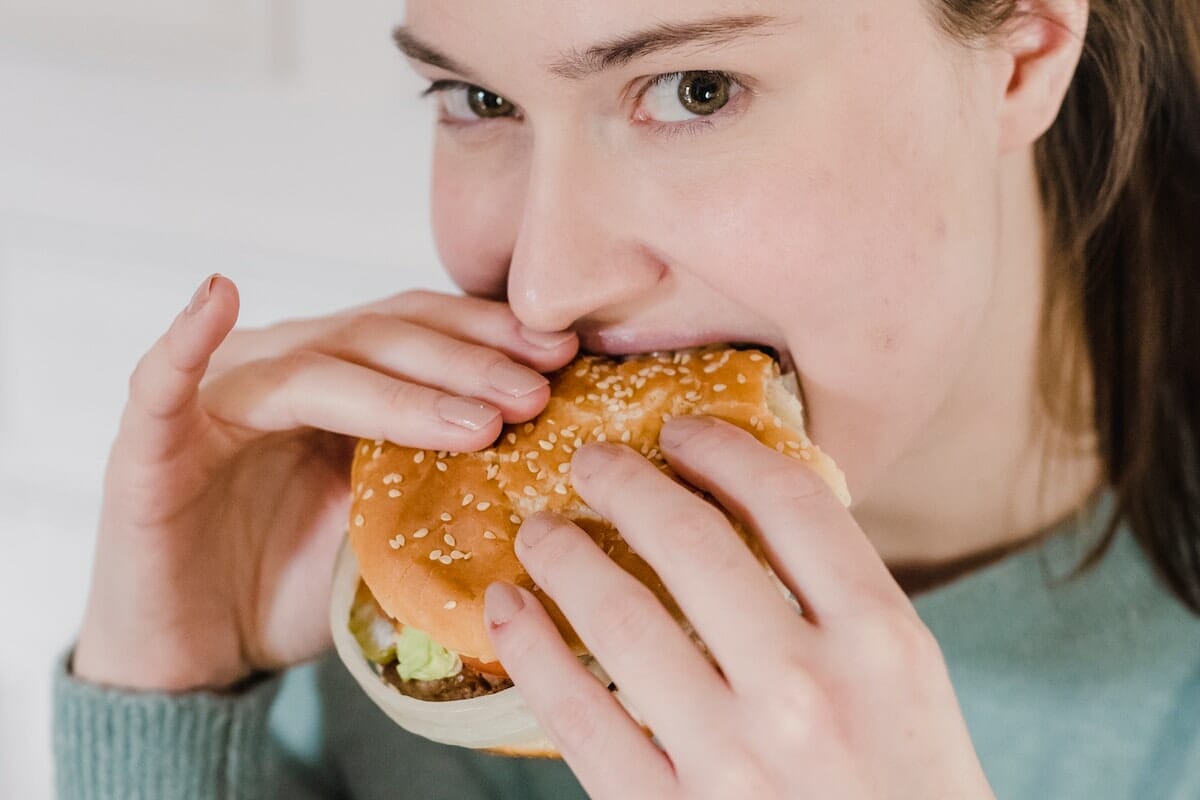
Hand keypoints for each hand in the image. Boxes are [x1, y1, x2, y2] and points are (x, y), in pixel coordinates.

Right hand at [74, 275, 577, 691]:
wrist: (201, 652)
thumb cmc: (295, 581)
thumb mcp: (389, 524)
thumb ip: (437, 476)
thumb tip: (546, 458)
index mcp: (339, 379)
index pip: (421, 331)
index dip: (490, 335)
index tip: (565, 355)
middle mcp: (281, 370)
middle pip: (380, 341)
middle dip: (467, 364)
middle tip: (538, 392)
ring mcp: (215, 401)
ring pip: (313, 371)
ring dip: (400, 389)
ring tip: (480, 418)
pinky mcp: (148, 448)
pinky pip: (159, 387)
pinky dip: (182, 341)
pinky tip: (215, 297)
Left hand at [484, 416, 994, 798]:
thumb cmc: (910, 794)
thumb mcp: (906, 688)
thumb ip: (841, 603)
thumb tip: (748, 515)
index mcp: (883, 643)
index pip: (790, 504)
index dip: (725, 449)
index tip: (683, 430)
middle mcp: (808, 688)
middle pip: (693, 542)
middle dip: (627, 483)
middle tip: (591, 460)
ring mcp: (733, 756)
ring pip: (623, 618)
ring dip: (565, 557)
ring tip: (538, 529)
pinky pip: (582, 717)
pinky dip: (534, 652)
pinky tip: (510, 611)